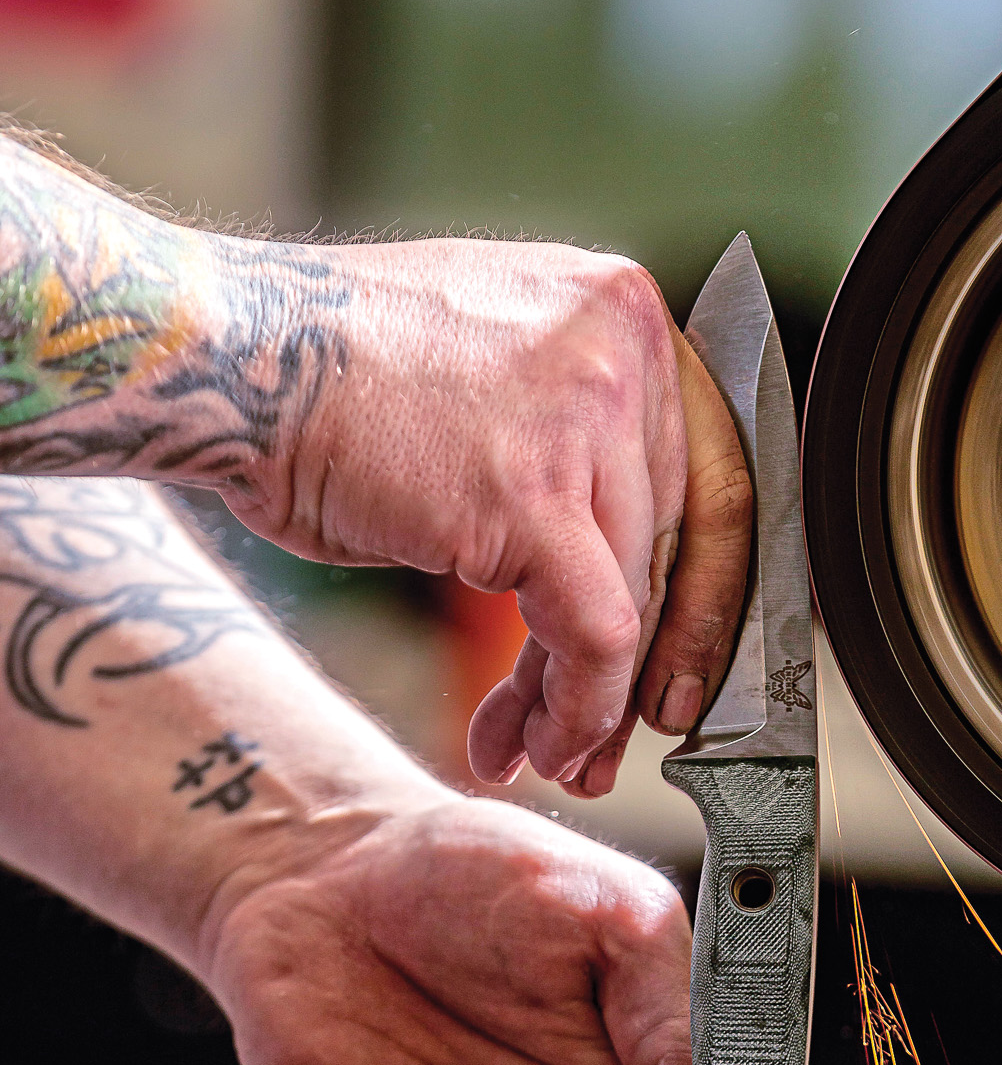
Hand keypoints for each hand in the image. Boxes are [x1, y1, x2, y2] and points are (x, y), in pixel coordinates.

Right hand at [241, 239, 751, 793]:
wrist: (228, 362)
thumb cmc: (330, 381)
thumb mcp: (495, 383)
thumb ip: (577, 453)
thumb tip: (619, 582)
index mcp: (621, 310)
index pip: (710, 473)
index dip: (706, 591)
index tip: (681, 669)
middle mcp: (623, 347)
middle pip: (687, 542)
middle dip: (651, 664)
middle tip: (617, 737)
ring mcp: (586, 411)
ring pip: (638, 596)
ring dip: (595, 701)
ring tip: (553, 754)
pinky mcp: (533, 490)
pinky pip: (595, 630)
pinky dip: (577, 703)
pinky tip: (537, 742)